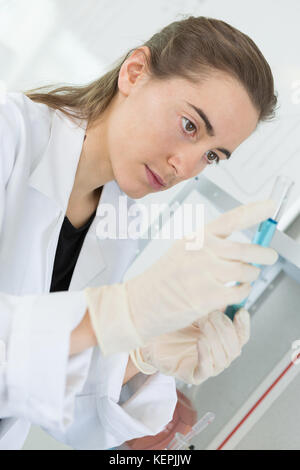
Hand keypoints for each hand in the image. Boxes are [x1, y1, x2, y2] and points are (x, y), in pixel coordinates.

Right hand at [85, 200, 276, 354]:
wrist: (141, 302)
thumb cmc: (163, 278)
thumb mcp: (183, 252)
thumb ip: (210, 248)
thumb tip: (242, 250)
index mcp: (195, 238)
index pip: (230, 219)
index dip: (254, 211)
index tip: (270, 205)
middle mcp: (200, 252)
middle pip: (244, 248)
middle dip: (263, 253)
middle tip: (270, 256)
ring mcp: (204, 274)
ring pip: (244, 271)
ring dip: (252, 274)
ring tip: (248, 276)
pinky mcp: (207, 297)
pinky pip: (239, 292)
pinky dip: (244, 291)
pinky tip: (239, 290)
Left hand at [130, 308, 249, 384]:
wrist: (151, 338)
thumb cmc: (173, 326)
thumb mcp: (194, 311)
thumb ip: (212, 306)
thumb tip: (227, 295)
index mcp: (222, 340)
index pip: (241, 335)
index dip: (243, 325)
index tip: (240, 312)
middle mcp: (218, 354)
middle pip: (235, 346)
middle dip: (224, 328)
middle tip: (211, 315)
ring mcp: (208, 366)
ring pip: (224, 358)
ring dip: (215, 339)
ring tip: (202, 325)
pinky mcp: (194, 375)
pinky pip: (206, 369)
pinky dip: (206, 355)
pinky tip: (200, 341)